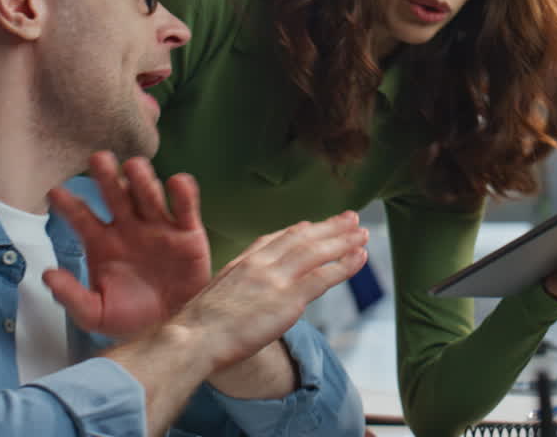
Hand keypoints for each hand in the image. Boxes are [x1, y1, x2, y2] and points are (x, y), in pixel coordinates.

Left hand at [43, 152, 209, 338]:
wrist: (171, 328)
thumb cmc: (130, 318)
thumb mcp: (95, 314)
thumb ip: (71, 297)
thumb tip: (47, 275)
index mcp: (102, 243)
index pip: (82, 217)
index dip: (69, 205)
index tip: (54, 193)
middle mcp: (129, 227)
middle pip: (115, 194)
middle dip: (107, 176)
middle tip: (98, 159)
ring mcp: (158, 226)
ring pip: (148, 193)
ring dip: (141, 179)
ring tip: (134, 168)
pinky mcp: (188, 232)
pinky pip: (185, 206)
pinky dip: (183, 191)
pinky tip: (175, 183)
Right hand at [173, 211, 369, 371]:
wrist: (194, 338)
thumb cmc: (197, 330)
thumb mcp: (213, 298)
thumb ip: (235, 293)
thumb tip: (244, 302)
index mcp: (242, 263)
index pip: (274, 239)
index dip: (297, 231)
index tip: (311, 225)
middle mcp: (260, 265)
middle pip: (301, 239)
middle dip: (328, 228)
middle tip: (350, 218)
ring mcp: (276, 279)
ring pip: (317, 252)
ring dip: (343, 241)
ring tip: (362, 233)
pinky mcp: (289, 298)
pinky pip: (324, 277)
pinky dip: (344, 265)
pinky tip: (359, 257)